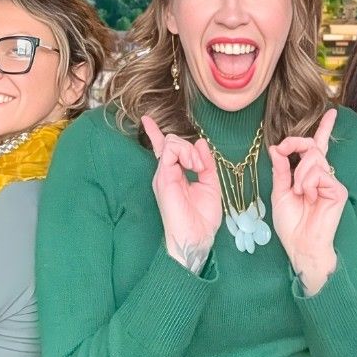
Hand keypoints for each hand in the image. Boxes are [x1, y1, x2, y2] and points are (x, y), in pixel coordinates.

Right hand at [141, 116, 221, 272]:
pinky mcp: (164, 177)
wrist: (196, 237)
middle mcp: (166, 172)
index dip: (155, 133)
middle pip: (172, 142)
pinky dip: (186, 152)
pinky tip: (193, 166)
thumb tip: (201, 143)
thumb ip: (205, 163)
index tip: (146, 120)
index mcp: (176, 174)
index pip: (164, 149)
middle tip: (200, 166)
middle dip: (190, 147)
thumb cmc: (202, 218)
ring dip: (189, 150)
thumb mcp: (210, 184)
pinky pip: (171, 150)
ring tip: (197, 167)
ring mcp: (163, 174)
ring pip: (172, 142)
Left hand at [269, 109, 345, 294]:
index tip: (331, 113)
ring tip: (301, 194)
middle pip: (311, 147)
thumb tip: (277, 148)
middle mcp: (323, 175)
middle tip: (288, 164)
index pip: (318, 146)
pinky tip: (310, 199)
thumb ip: (280, 169)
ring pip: (313, 159)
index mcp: (310, 175)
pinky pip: (319, 174)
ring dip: (300, 176)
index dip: (325, 129)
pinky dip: (308, 185)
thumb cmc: (291, 223)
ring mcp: (331, 182)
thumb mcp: (279, 192)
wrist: (300, 244)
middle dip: (296, 147)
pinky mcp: (337, 190)